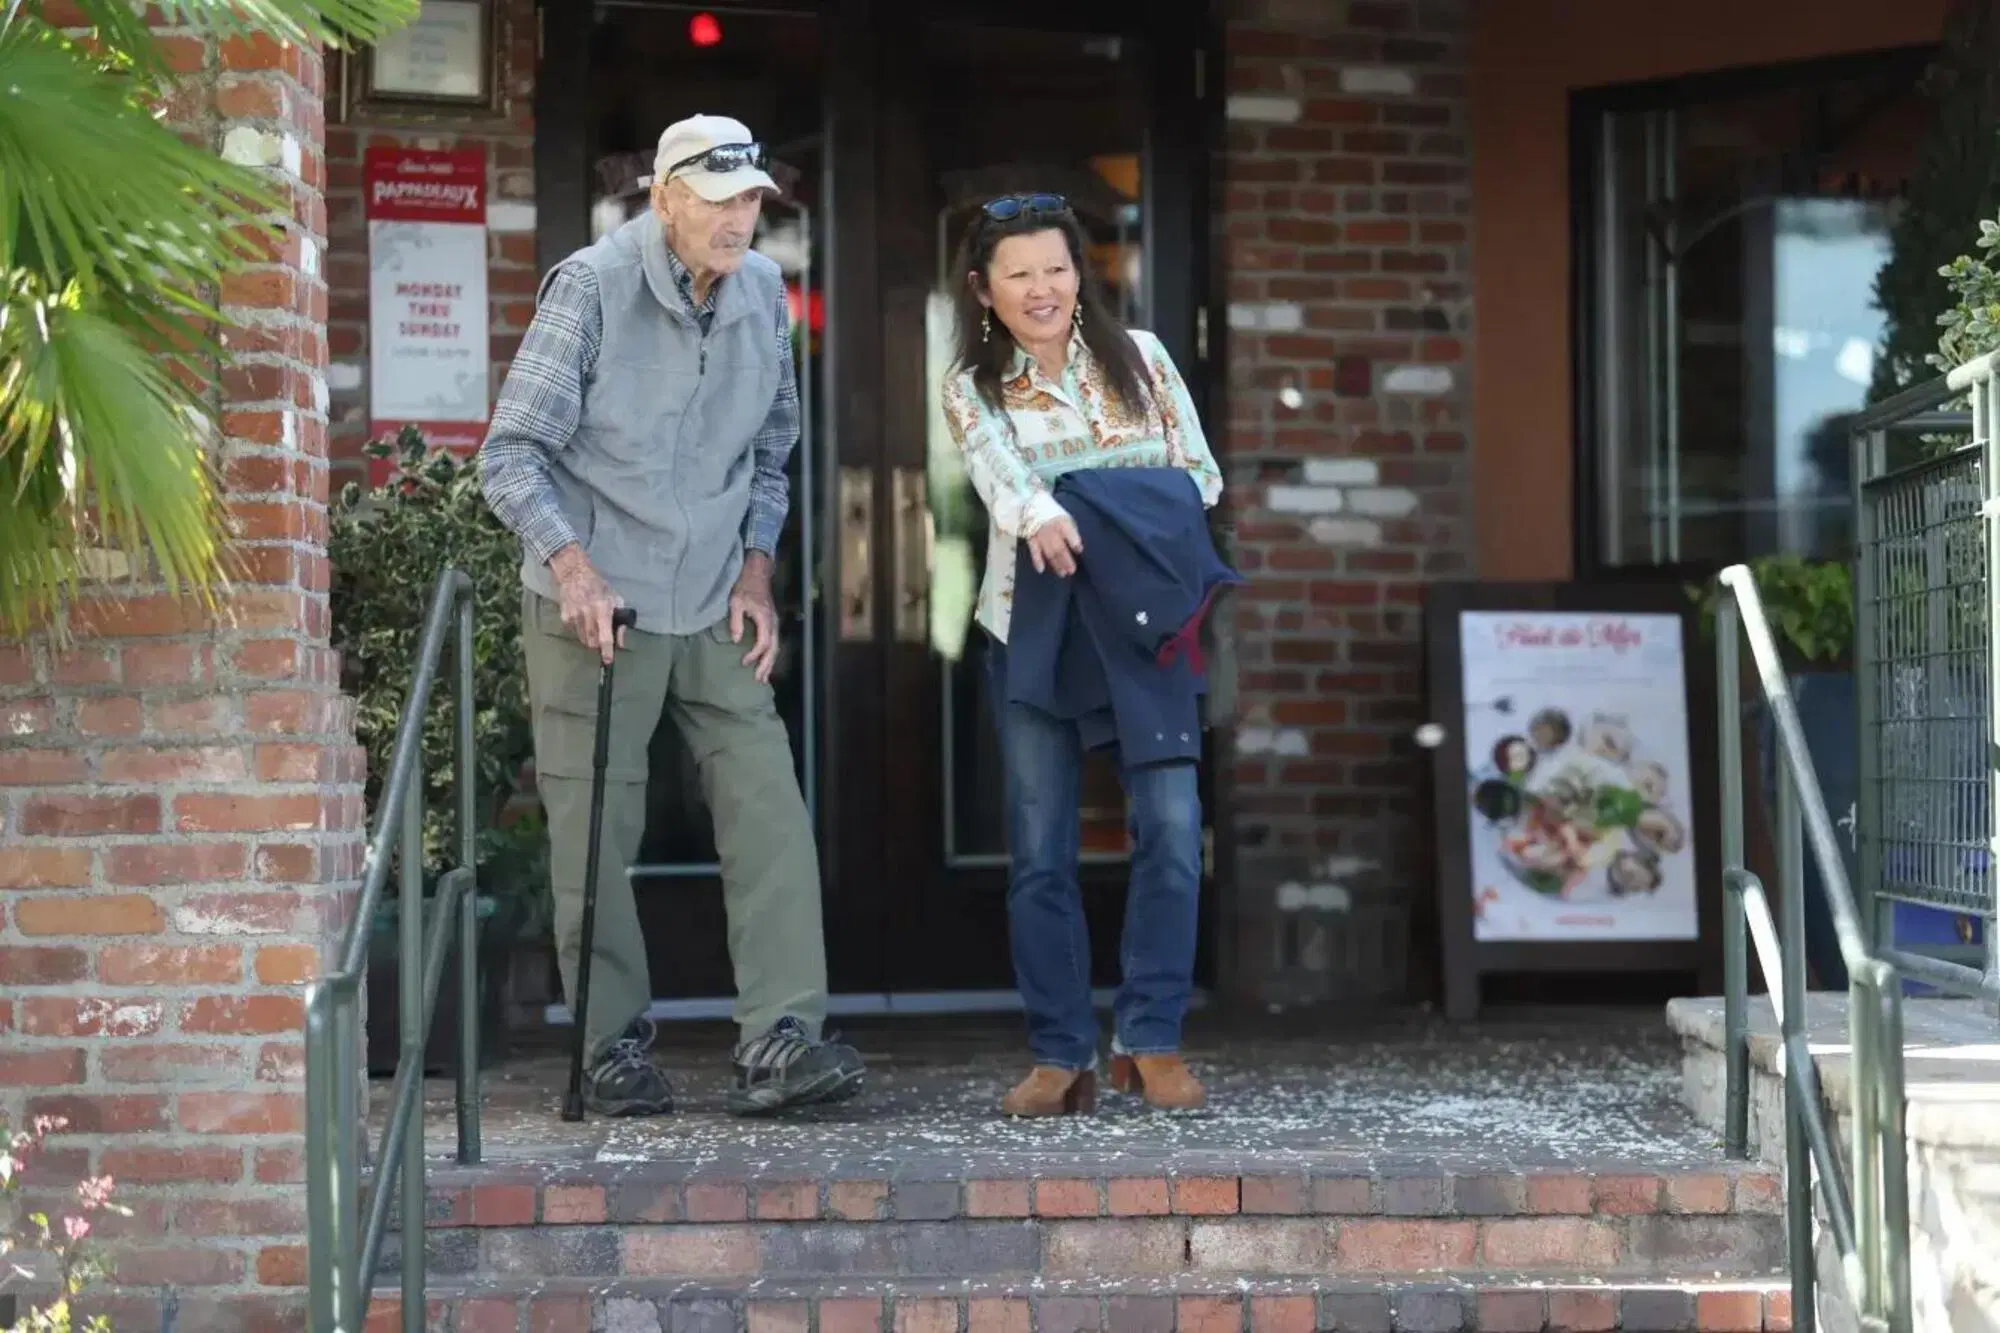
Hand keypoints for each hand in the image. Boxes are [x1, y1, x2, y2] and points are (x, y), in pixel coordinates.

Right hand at [550, 544, 623, 663]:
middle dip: (599, 646)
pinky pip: (574, 632)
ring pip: (583, 639)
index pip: (605, 636)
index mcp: (602, 609)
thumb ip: (620, 620)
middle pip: (592, 642)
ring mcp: (574, 616)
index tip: (608, 661)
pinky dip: (580, 630)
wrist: (574, 574)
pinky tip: (582, 618)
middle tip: (603, 639)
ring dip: (590, 638)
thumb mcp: (615, 599)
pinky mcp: (565, 617)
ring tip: (593, 625)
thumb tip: (621, 641)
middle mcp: (587, 614)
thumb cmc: (598, 585)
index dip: (607, 651)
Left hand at [730, 552, 779, 683]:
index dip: (754, 654)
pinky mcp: (773, 623)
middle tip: (758, 679)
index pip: (763, 642)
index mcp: (765, 618)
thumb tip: (736, 640)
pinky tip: (765, 664)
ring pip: (776, 648)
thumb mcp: (735, 602)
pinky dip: (770, 656)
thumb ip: (736, 621)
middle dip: (766, 665)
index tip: (743, 662)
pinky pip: (774, 643)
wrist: (757, 574)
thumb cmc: (745, 587)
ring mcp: (775, 623)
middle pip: (773, 649)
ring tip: (763, 678)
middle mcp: (773, 623)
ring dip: (770, 663)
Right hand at [1026, 515, 1082, 576]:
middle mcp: (1051, 529)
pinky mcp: (1031, 538)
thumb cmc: (1053, 513)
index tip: (1079, 550)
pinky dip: (1037, 560)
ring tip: (1062, 573)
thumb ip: (1071, 530)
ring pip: (1049, 552)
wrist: (1032, 505)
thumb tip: (1078, 547)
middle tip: (1072, 570)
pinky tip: (1041, 570)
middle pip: (1060, 547)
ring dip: (1056, 564)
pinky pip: (1034, 550)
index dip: (1074, 541)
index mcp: (1061, 521)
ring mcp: (1040, 534)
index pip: (1068, 531)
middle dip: (1066, 560)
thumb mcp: (1065, 517)